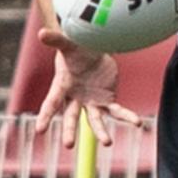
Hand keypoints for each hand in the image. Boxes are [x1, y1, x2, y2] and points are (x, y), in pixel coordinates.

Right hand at [34, 28, 141, 147]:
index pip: (51, 103)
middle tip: (68, 145)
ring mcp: (90, 101)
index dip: (45, 116)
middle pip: (71, 116)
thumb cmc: (76, 49)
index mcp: (62, 86)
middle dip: (70, 130)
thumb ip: (56, 40)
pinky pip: (116, 111)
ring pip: (94, 119)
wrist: (93, 51)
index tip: (39, 130)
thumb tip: (41, 32)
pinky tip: (137, 122)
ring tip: (108, 142)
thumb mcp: (68, 44)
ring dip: (101, 132)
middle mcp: (75, 98)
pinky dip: (126, 117)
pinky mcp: (106, 100)